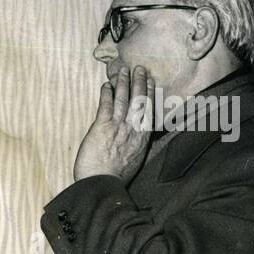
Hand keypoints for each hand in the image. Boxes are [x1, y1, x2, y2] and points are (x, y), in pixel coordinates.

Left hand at [73, 66, 155, 183]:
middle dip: (139, 82)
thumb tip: (142, 140)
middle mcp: (133, 129)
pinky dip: (107, 94)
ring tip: (123, 71)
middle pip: (139, 100)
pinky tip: (106, 85)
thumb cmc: (117, 177)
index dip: (150, 94)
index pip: (149, 110)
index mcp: (143, 138)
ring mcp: (118, 127)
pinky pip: (106, 105)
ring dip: (123, 83)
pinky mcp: (102, 127)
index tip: (151, 82)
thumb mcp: (137, 161)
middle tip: (140, 68)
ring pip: (123, 99)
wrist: (102, 185)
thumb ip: (140, 147)